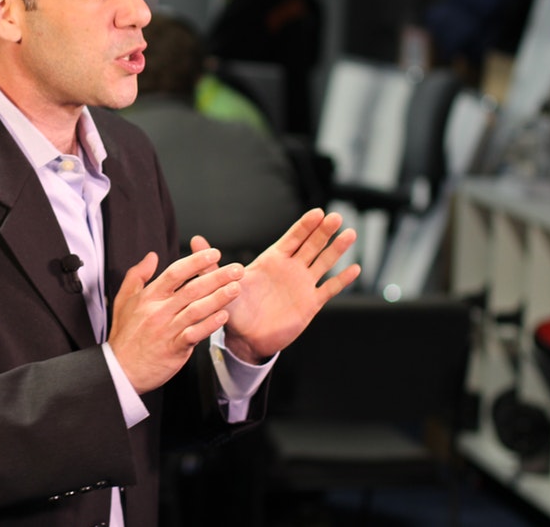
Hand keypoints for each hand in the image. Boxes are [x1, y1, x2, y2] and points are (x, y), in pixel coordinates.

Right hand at [108, 247, 244, 394]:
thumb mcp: (122, 300)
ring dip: (219, 298)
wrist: (119, 370)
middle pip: (192, 289)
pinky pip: (194, 334)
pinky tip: (223, 316)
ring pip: (197, 310)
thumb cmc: (124, 336)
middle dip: (217, 277)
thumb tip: (151, 256)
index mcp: (149, 297)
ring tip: (236, 288)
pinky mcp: (174, 349)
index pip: (176, 272)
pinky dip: (209, 325)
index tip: (213, 253)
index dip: (196, 262)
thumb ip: (137, 275)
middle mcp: (159, 311)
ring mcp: (167, 330)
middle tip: (237, 269)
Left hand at [190, 208, 358, 362]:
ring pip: (323, 263)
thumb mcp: (221, 283)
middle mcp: (290, 269)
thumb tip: (194, 239)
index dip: (305, 226)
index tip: (317, 212)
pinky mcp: (310, 304)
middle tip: (337, 217)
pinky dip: (341, 280)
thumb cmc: (233, 307)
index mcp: (271, 260)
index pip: (292, 239)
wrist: (244, 337)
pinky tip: (354, 268)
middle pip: (312, 245)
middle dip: (324, 231)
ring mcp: (302, 285)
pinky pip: (329, 289)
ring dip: (337, 249)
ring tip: (350, 233)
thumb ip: (211, 263)